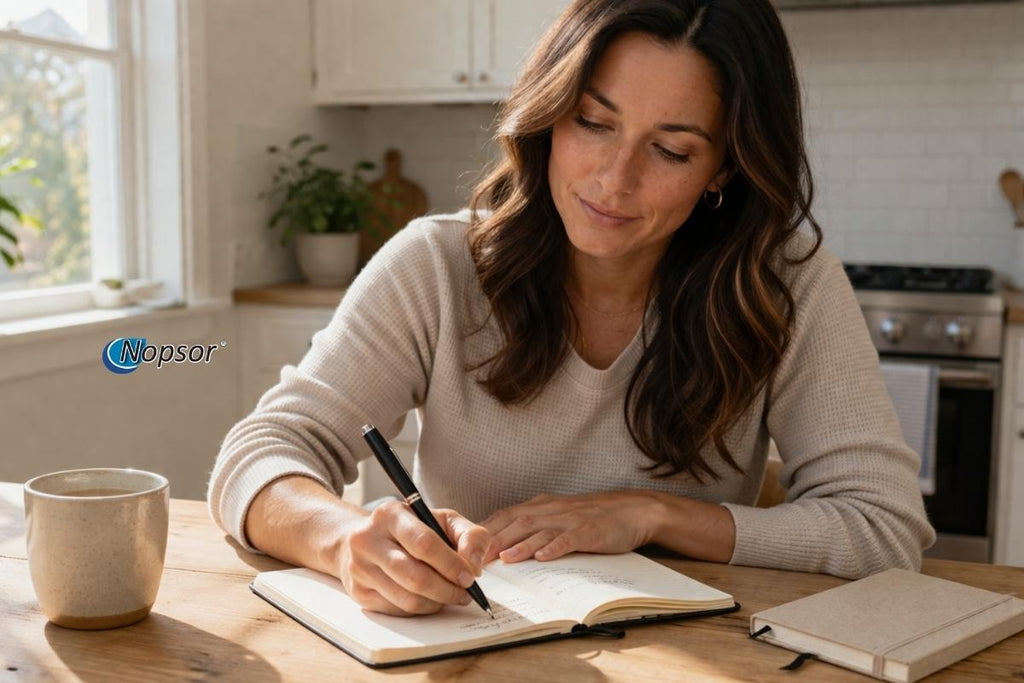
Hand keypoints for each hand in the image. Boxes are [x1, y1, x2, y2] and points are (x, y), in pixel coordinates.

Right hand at [335, 501, 491, 616]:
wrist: (367, 540)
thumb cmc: (413, 530)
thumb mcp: (444, 520)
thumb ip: (470, 536)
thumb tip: (474, 566)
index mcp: (390, 514)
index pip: (424, 543)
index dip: (451, 564)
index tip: (470, 577)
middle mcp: (368, 539)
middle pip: (416, 577)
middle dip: (448, 590)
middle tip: (465, 593)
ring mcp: (360, 567)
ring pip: (408, 599)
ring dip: (437, 603)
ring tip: (450, 595)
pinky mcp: (359, 592)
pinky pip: (399, 610)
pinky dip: (421, 609)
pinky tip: (428, 597)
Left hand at [479, 491, 661, 563]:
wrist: (632, 510)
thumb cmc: (592, 517)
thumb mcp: (558, 517)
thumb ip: (533, 527)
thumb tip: (503, 546)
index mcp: (541, 506)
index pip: (505, 516)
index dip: (483, 531)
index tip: (464, 547)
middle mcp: (551, 510)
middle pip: (515, 522)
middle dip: (492, 540)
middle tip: (473, 559)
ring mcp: (570, 520)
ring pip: (538, 530)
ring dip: (518, 544)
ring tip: (502, 559)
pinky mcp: (589, 531)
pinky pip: (569, 538)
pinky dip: (554, 547)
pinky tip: (543, 557)